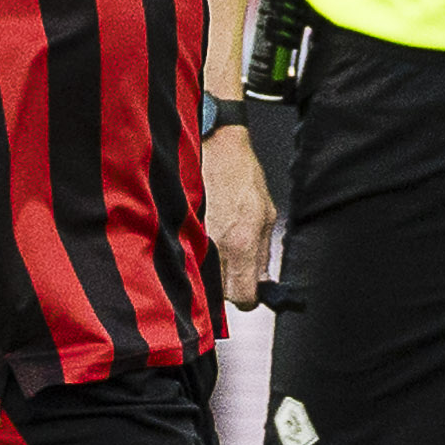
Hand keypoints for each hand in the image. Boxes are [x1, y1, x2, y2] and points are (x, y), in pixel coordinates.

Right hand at [202, 123, 277, 306]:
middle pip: (221, 294)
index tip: (248, 289)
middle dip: (228, 284)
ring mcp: (194, 240)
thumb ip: (263, 253)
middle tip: (232, 265)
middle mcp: (216, 247)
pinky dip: (193, 254)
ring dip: (210, 270)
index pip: (243, 298)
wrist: (211, 146)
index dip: (248, 297)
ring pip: (202, 278)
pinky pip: (187, 257)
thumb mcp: (267, 214)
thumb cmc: (239, 173)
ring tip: (216, 246)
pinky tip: (201, 236)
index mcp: (241, 244)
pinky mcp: (178, 231)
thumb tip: (261, 280)